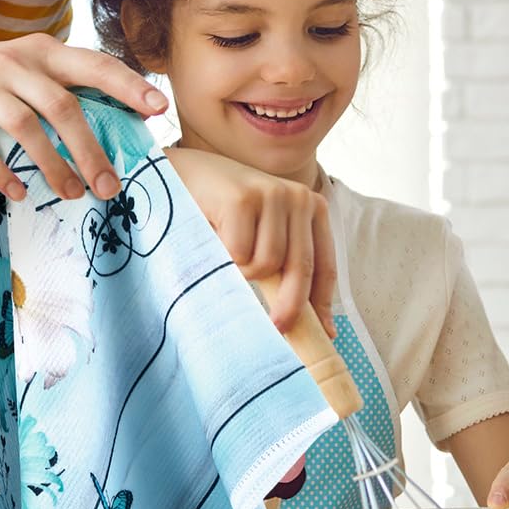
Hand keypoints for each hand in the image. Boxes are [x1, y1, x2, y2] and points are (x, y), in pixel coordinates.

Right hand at [0, 35, 166, 203]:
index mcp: (40, 51)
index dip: (128, 86)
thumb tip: (131, 116)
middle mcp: (11, 63)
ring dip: (52, 166)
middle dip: (90, 149)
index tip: (159, 109)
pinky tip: (21, 193)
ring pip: (25, 128)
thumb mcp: (28, 73)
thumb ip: (69, 86)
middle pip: (62, 105)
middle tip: (110, 186)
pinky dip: (3, 173)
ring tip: (73, 195)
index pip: (93, 65)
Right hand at [163, 147, 336, 336]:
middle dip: (290, 306)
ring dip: (244, 272)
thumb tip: (316, 326)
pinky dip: (224, 258)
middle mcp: (298, 197)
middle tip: (278, 329)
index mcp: (312, 207)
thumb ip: (286, 267)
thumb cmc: (227, 213)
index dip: (322, 303)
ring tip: (228, 252)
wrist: (184, 173)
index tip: (323, 335)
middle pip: (301, 268)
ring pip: (268, 264)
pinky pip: (239, 255)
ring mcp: (271, 194)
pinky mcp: (243, 198)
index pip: (324, 265)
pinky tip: (214, 236)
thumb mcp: (265, 235)